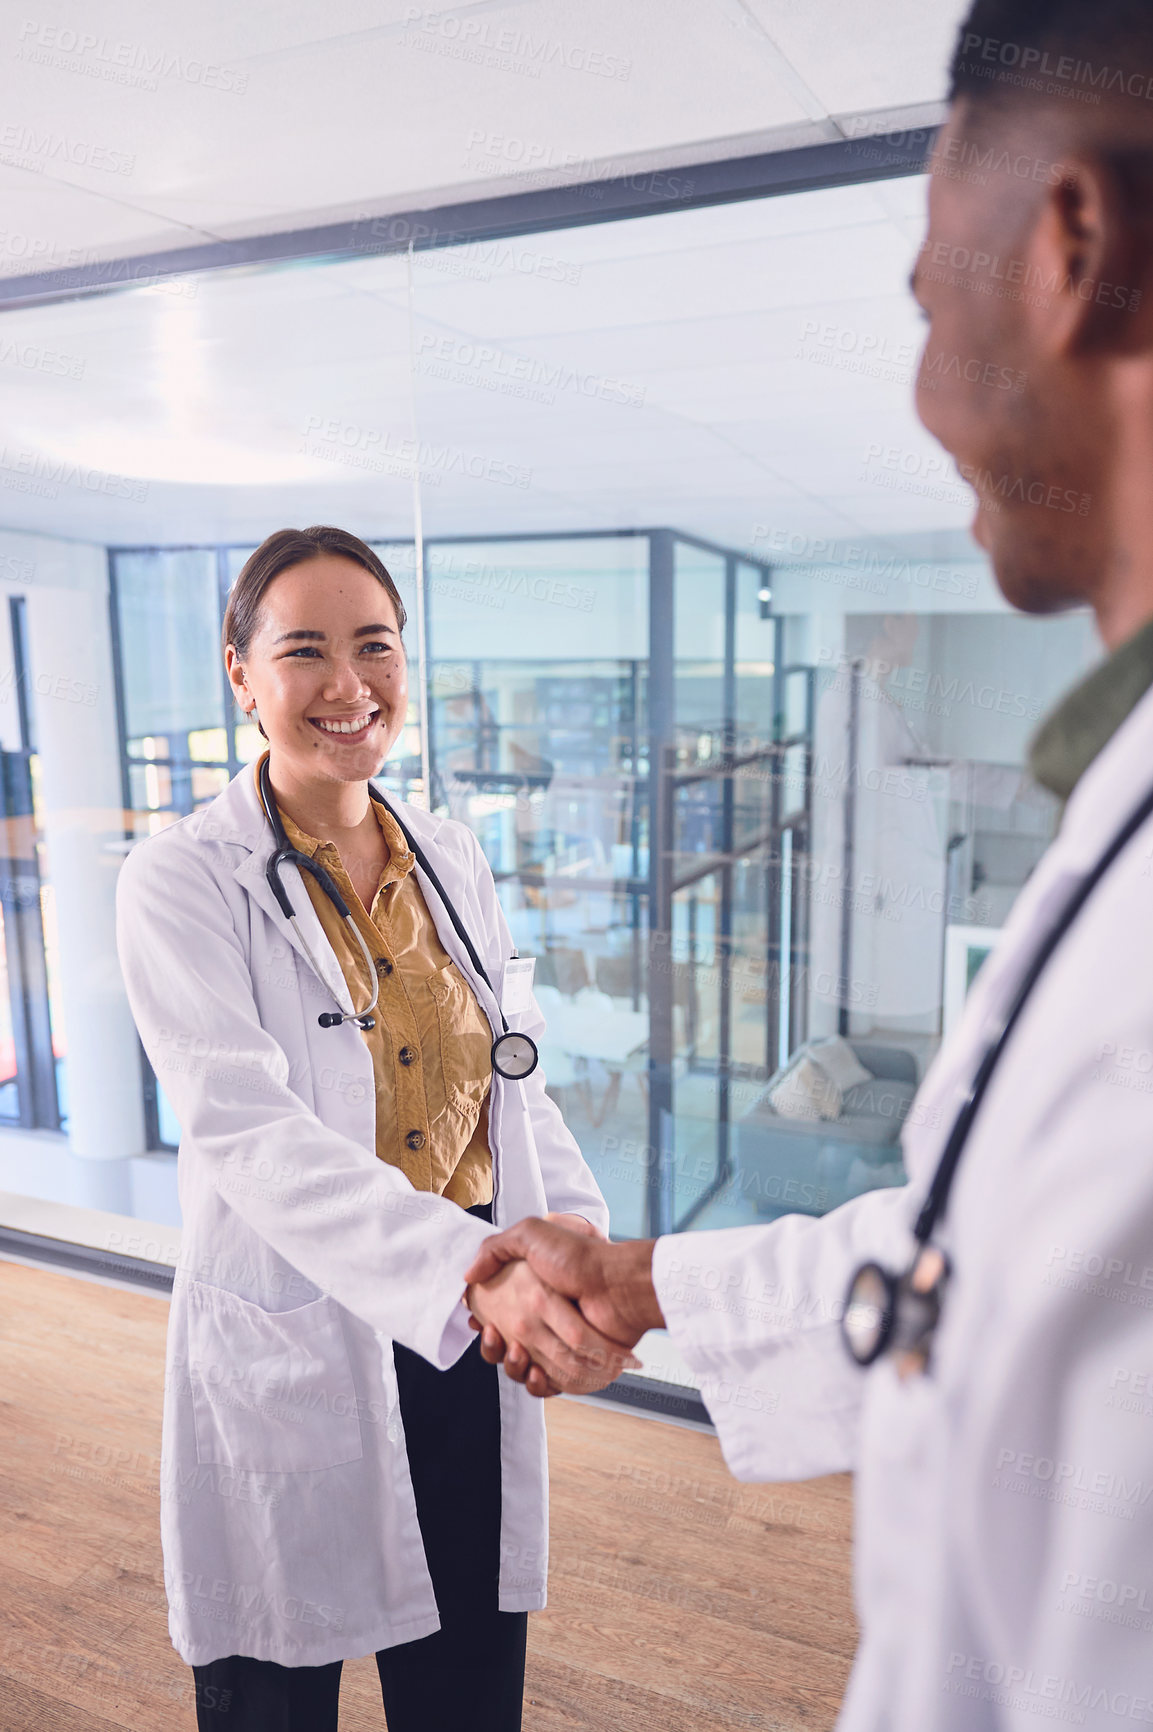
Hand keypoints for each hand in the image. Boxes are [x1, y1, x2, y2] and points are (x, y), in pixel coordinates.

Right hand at [464, 1217, 663, 1396]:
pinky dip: (538, 1385)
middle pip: (504, 1346)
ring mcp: (559, 1344)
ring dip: (513, 1367)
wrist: (616, 1284)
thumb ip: (495, 1248)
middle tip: (496, 1336)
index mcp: (530, 1293)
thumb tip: (469, 1275)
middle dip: (493, 1347)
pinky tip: (536, 1373)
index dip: (482, 1323)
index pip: (494, 1317)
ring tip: (518, 1353)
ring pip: (521, 1369)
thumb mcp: (531, 1234)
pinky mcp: (575, 1365)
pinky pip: (549, 1385)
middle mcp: (543, 1320)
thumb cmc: (578, 1257)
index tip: (477, 1322)